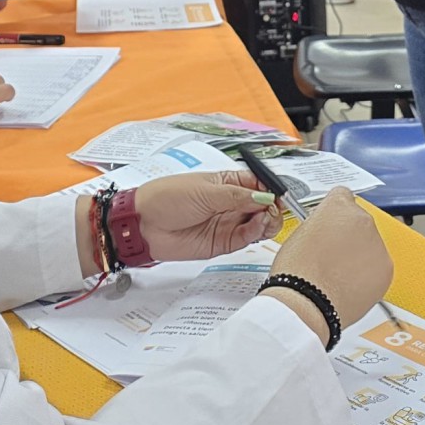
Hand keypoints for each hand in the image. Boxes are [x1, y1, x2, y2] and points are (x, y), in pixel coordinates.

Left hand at [135, 171, 284, 259]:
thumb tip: (266, 197)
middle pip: (264, 204)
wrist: (144, 225)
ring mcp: (228, 222)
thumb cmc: (166, 198)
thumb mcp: (206, 190)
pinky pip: (248, 237)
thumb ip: (238, 196)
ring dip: (268, 220)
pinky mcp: (224, 242)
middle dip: (273, 206)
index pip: (259, 183)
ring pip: (260, 222)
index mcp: (227, 183)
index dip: (271, 188)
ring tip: (264, 218)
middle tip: (272, 208)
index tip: (279, 193)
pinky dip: (257, 232)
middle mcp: (230, 203)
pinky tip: (256, 226)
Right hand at [264, 188, 393, 346]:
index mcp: (338, 206)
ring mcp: (377, 244)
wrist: (308, 304)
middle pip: (358, 222)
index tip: (332, 224)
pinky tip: (347, 284)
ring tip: (337, 274)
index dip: (334, 213)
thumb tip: (327, 230)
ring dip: (359, 256)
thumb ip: (319, 224)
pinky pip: (377, 267)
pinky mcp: (386, 268)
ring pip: (370, 245)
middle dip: (348, 236)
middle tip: (330, 256)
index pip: (343, 196)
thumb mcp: (299, 234)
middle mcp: (362, 220)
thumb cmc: (297, 272)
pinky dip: (367, 275)